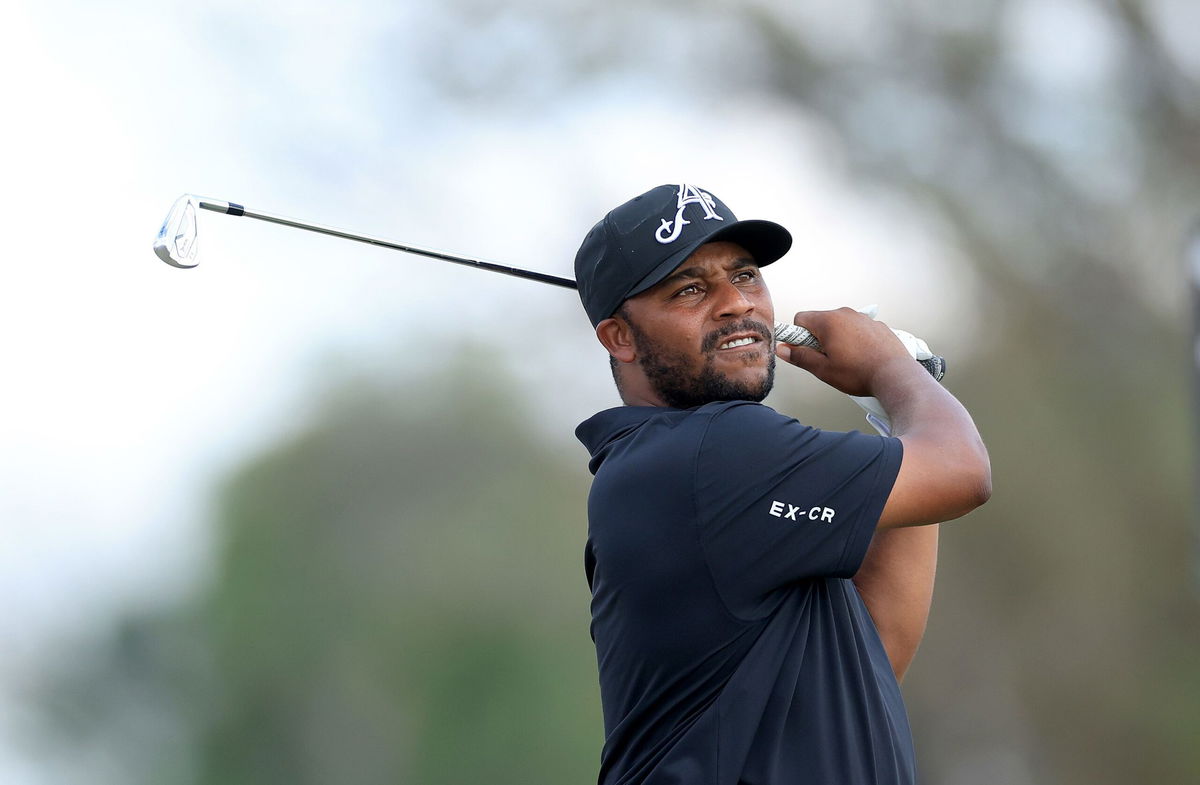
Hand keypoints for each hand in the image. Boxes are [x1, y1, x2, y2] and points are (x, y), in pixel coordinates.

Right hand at [774, 308, 918, 396]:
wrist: (895, 375)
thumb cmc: (861, 373)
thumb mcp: (823, 369)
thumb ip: (800, 357)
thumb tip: (783, 350)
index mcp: (829, 321)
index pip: (801, 318)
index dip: (798, 336)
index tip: (803, 349)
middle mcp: (846, 314)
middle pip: (821, 321)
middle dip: (818, 338)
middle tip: (826, 359)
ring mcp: (863, 318)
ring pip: (840, 325)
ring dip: (838, 339)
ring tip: (846, 361)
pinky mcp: (877, 325)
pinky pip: (858, 328)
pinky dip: (855, 339)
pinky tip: (861, 357)